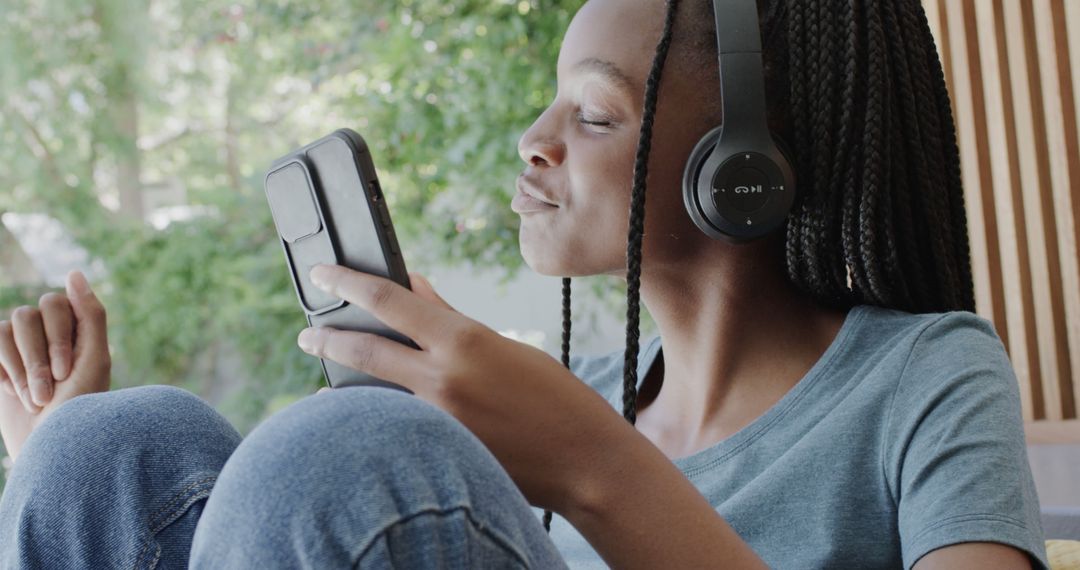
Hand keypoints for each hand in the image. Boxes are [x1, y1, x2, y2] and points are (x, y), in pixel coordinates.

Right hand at [0, 270, 111, 461]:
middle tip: (49, 392)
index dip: (56, 338)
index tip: (66, 373)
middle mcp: (50, 332)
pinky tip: (14, 394)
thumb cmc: (79, 408)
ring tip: (35, 399)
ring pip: (7, 327)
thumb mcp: (94, 360)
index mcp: (79, 329)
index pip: (55, 303)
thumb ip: (90, 314)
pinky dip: (4, 371)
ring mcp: (22, 346)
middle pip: (28, 314)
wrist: (49, 450)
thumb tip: (73, 272)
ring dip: (21, 368)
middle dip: (37, 357)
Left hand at [299, 265, 636, 512]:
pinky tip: (373, 419)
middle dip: (328, 338)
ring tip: (331, 382)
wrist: (583, 460)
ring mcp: (436, 421)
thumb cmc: (554, 398)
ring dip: (351, 385)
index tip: (323, 274)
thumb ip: (452, 321)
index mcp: (463, 340)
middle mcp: (442, 379)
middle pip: (365, 350)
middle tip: (308, 332)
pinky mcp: (438, 451)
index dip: (348, 283)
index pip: (389, 300)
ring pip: (375, 393)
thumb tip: (415, 290)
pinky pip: (398, 425)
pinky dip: (383, 417)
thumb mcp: (503, 347)